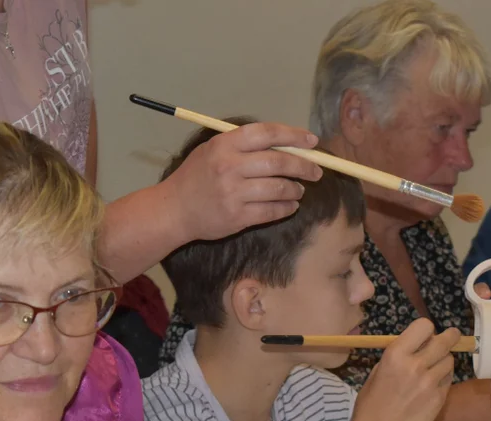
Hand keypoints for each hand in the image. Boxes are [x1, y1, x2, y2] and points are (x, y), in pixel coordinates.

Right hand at [162, 122, 322, 241]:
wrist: (175, 209)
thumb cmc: (197, 176)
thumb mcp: (213, 150)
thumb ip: (244, 145)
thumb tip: (286, 145)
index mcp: (225, 145)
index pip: (267, 134)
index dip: (294, 136)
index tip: (312, 142)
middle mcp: (230, 167)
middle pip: (278, 162)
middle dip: (304, 167)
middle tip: (316, 171)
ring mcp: (234, 193)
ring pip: (279, 188)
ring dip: (296, 189)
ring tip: (299, 190)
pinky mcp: (237, 217)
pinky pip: (272, 211)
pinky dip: (287, 208)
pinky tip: (290, 205)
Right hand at [353, 319, 459, 420]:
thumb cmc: (371, 405)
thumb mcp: (377, 372)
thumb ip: (397, 356)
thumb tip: (416, 345)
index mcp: (395, 355)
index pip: (424, 326)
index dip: (428, 329)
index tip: (428, 335)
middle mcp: (415, 365)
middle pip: (444, 341)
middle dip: (450, 338)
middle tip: (452, 337)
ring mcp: (430, 383)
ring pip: (450, 360)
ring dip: (444, 361)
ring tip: (434, 369)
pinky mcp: (439, 398)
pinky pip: (448, 379)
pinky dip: (443, 378)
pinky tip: (432, 386)